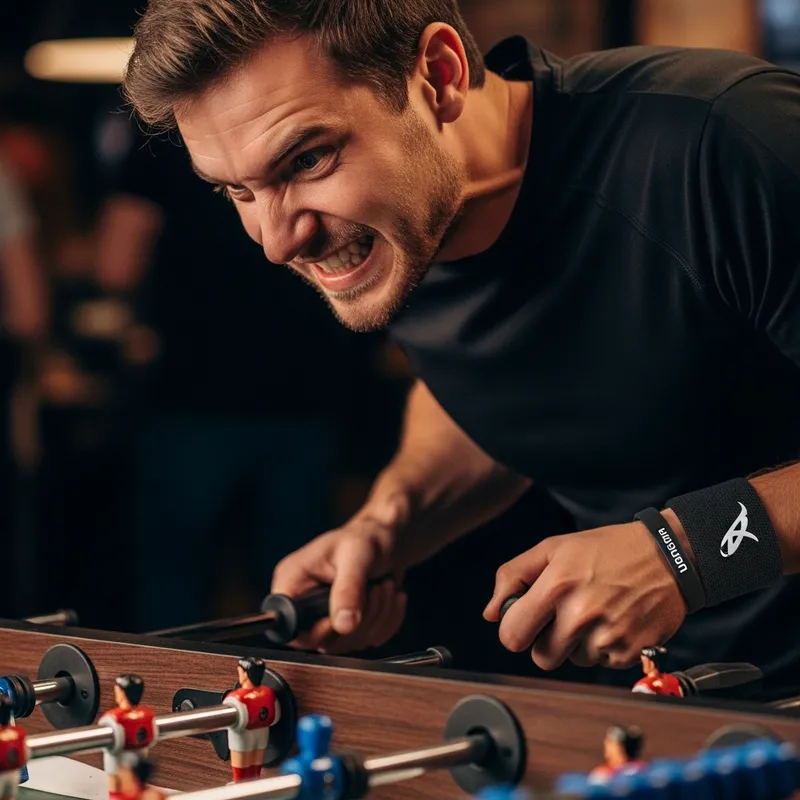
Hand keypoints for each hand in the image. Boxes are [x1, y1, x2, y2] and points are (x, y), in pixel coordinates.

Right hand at [270, 519, 406, 654]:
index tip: (340, 619)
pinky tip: (390, 596)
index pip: (285, 623)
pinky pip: (368, 641)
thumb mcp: (357, 555)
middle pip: (321, 641)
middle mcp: (305, 602)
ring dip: (378, 617)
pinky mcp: (348, 625)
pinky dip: (387, 621)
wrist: (390, 539)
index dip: (312, 632)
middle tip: (377, 589)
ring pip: (348, 642)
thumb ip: (348, 589)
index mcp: (293, 580)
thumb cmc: (368, 536)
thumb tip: (343, 625)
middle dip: (359, 620)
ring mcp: (326, 616)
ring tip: (385, 586)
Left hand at [483, 522, 685, 669]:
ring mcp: (606, 636)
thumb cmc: (608, 549)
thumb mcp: (554, 548)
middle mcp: (580, 614)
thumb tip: (490, 613)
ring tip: (595, 611)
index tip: (526, 618)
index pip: (511, 636)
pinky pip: (600, 664)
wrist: (669, 557)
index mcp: (556, 586)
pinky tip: (614, 620)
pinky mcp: (629, 652)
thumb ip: (513, 576)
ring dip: (577, 643)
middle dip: (546, 639)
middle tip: (564, 614)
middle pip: (540, 657)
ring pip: (571, 661)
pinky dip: (603, 648)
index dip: (514, 628)